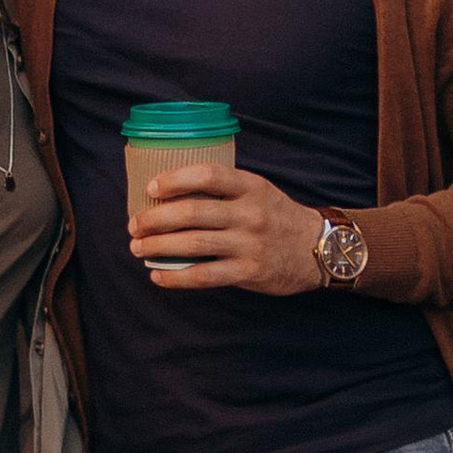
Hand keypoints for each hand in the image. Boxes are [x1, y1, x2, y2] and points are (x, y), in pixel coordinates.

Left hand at [127, 161, 325, 295]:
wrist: (319, 249)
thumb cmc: (278, 218)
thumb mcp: (259, 192)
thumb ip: (225, 191)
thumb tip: (172, 195)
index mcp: (251, 186)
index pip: (208, 175)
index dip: (175, 179)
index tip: (151, 188)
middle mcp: (250, 213)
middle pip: (192, 212)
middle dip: (155, 219)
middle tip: (134, 225)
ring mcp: (250, 243)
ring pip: (193, 243)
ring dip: (158, 246)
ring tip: (138, 249)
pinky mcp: (249, 272)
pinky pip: (204, 275)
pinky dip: (176, 277)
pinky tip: (158, 275)